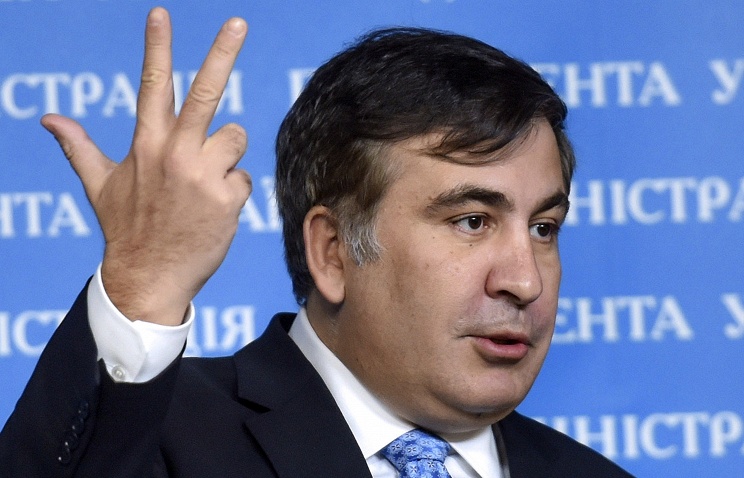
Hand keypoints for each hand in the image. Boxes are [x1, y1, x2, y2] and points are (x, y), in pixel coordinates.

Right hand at [41, 8, 250, 325]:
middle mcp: (175, 153)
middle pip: (205, 92)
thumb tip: (48, 119)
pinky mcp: (228, 198)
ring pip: (235, 137)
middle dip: (222, 52)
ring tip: (203, 186)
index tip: (160, 14)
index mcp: (145, 145)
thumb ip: (80, 147)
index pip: (151, 86)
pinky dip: (233, 191)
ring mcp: (203, 175)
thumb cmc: (126, 229)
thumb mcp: (99, 186)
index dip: (156, 47)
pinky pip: (244, 177)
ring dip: (225, 157)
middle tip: (238, 21)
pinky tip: (214, 211)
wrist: (150, 279)